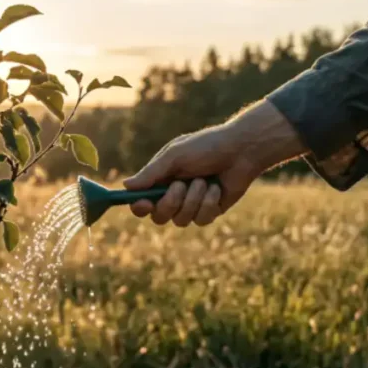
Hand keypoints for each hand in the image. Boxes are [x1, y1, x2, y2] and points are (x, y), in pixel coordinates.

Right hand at [123, 100, 306, 226]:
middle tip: (180, 185)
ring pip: (180, 220)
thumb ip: (151, 173)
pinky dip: (208, 203)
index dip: (139, 206)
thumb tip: (126, 186)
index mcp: (160, 180)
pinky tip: (216, 188)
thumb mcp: (174, 156)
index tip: (144, 203)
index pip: (141, 201)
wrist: (241, 150)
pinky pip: (201, 220)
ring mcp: (191, 205)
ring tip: (204, 181)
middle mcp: (173, 195)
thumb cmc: (206, 147)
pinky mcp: (209, 211)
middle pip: (159, 217)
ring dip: (193, 200)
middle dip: (170, 203)